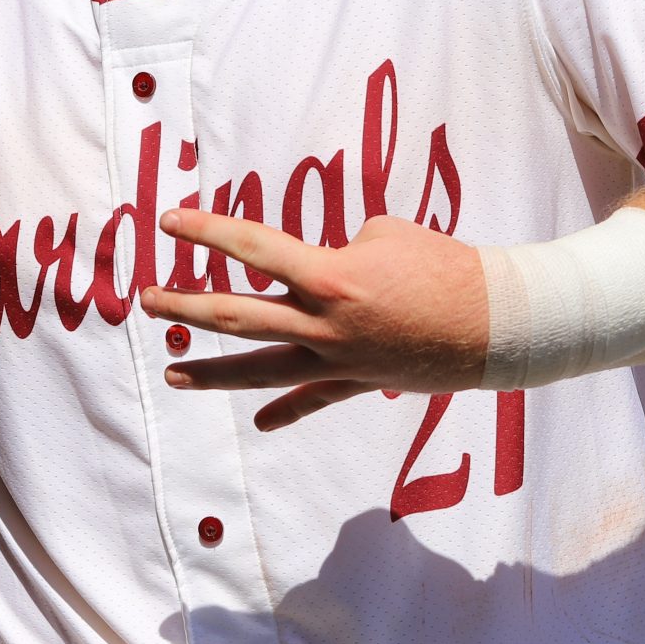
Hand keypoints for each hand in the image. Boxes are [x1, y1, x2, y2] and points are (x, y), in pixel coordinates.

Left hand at [140, 210, 489, 430]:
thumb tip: (318, 273)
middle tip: (145, 298)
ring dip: (212, 372)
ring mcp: (338, 361)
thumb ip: (339, 252)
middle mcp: (323, 324)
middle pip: (236, 317)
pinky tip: (261, 424)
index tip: (168, 219)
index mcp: (329, 277)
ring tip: (172, 373)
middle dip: (184, 307)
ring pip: (260, 369)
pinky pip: (314, 400)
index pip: (252, 248)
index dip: (206, 230)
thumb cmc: (446, 265)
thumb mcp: (385, 234)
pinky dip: (285, 411)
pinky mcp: (358, 383)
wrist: (499, 323)